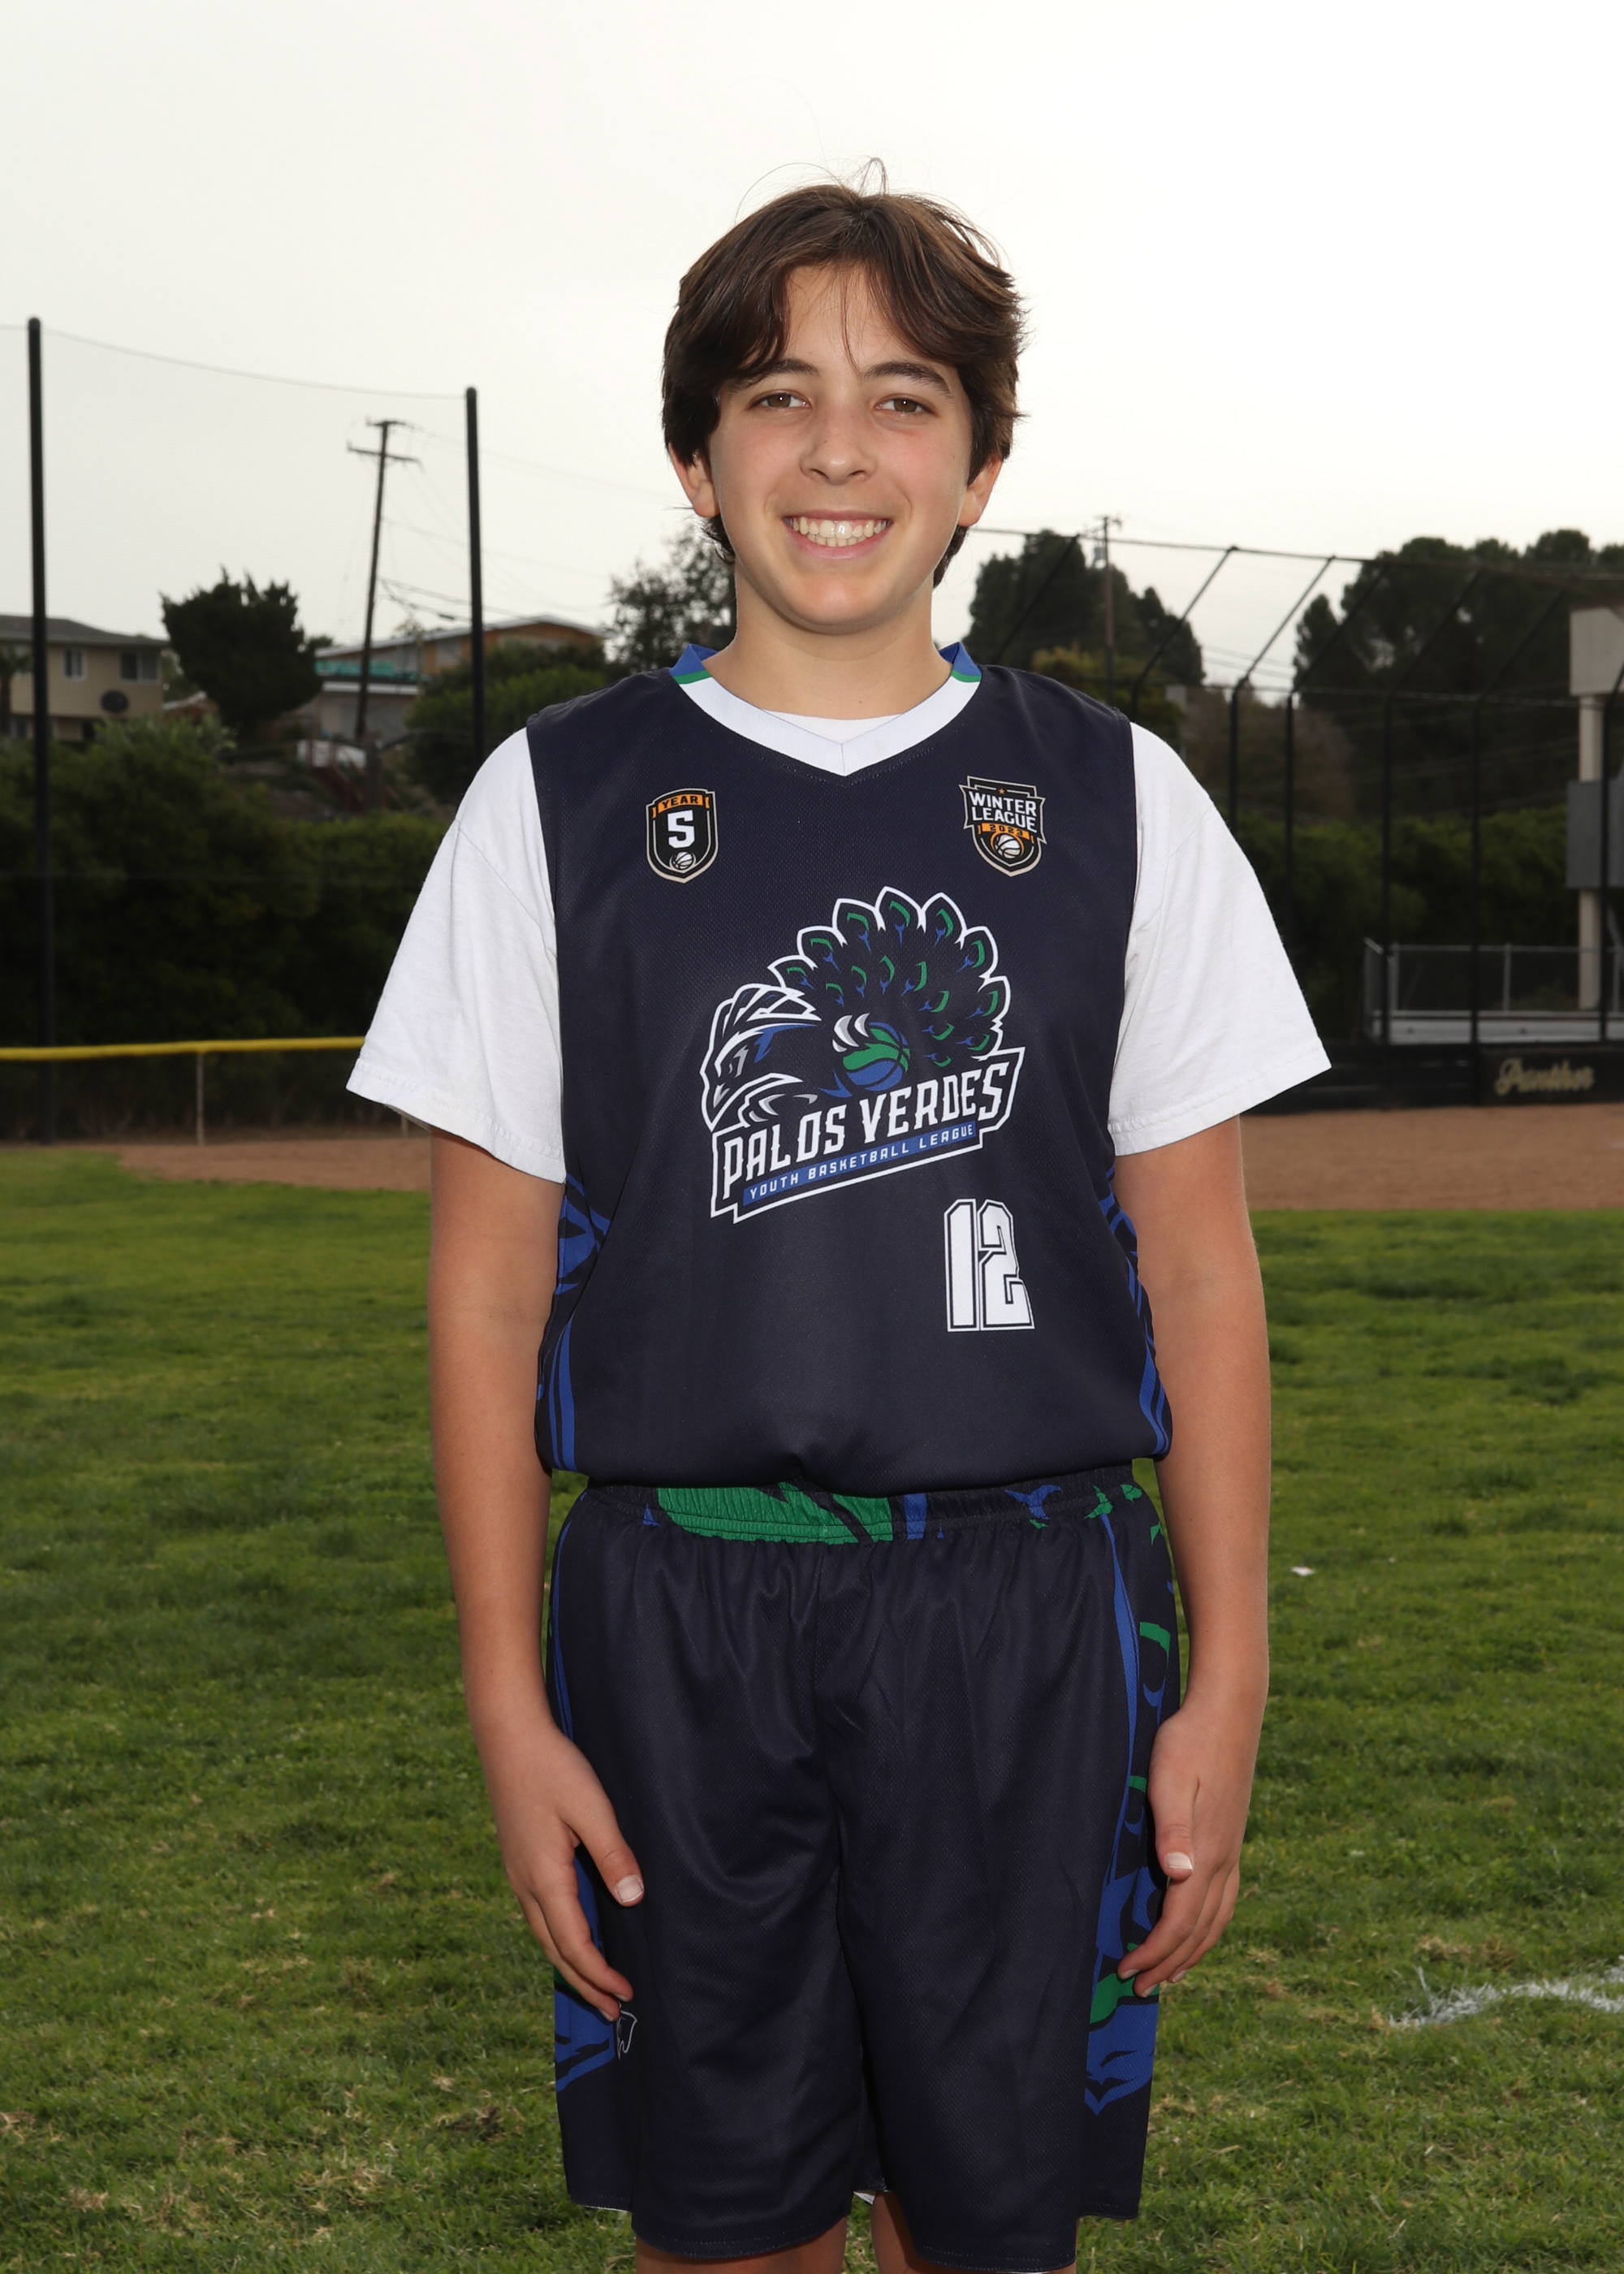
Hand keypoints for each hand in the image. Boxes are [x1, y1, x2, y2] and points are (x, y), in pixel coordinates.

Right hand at [477, 1701, 644, 2019]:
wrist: (508, 1736)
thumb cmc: (552, 1767)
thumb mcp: (591, 1807)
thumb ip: (613, 1854)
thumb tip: (632, 1900)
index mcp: (544, 1877)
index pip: (574, 1944)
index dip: (600, 1974)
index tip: (626, 1994)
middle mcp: (525, 1884)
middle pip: (554, 1951)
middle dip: (584, 1984)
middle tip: (612, 2012)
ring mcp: (518, 1873)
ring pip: (543, 1935)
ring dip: (569, 1964)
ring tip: (593, 1985)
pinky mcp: (519, 1860)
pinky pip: (539, 1914)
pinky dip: (558, 1938)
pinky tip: (572, 1935)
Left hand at [1116, 1679, 1262, 1995]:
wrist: (1229, 1711)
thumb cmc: (1188, 1741)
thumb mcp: (1170, 1779)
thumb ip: (1173, 1828)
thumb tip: (1179, 1876)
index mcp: (1206, 1853)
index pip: (1179, 1921)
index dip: (1154, 1952)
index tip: (1125, 1970)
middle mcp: (1223, 1860)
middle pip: (1199, 1931)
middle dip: (1169, 1964)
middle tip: (1138, 1987)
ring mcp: (1232, 1850)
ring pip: (1217, 1920)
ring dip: (1193, 1952)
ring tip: (1171, 1974)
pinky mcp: (1232, 1838)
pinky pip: (1225, 1900)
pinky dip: (1210, 1927)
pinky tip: (1199, 1926)